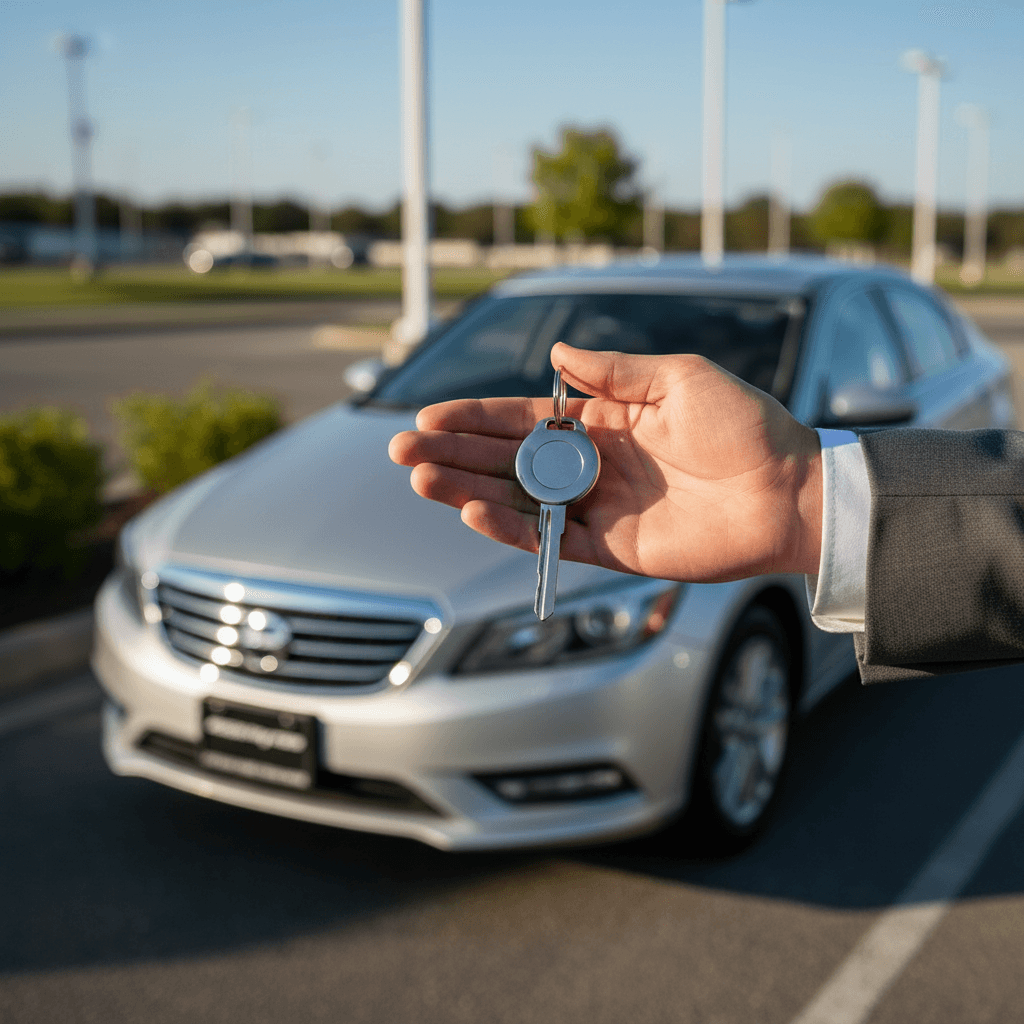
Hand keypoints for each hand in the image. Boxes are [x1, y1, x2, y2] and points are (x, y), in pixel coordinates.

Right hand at [388, 341, 822, 582]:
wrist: (791, 492)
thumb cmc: (746, 426)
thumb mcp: (679, 378)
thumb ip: (613, 373)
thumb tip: (556, 356)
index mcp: (605, 422)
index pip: (525, 419)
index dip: (477, 417)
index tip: (431, 415)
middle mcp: (593, 466)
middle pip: (508, 460)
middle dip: (455, 454)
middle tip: (402, 451)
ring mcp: (599, 509)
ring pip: (517, 501)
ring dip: (467, 490)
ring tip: (422, 480)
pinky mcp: (612, 548)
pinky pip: (549, 541)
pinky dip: (510, 529)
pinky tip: (474, 510)